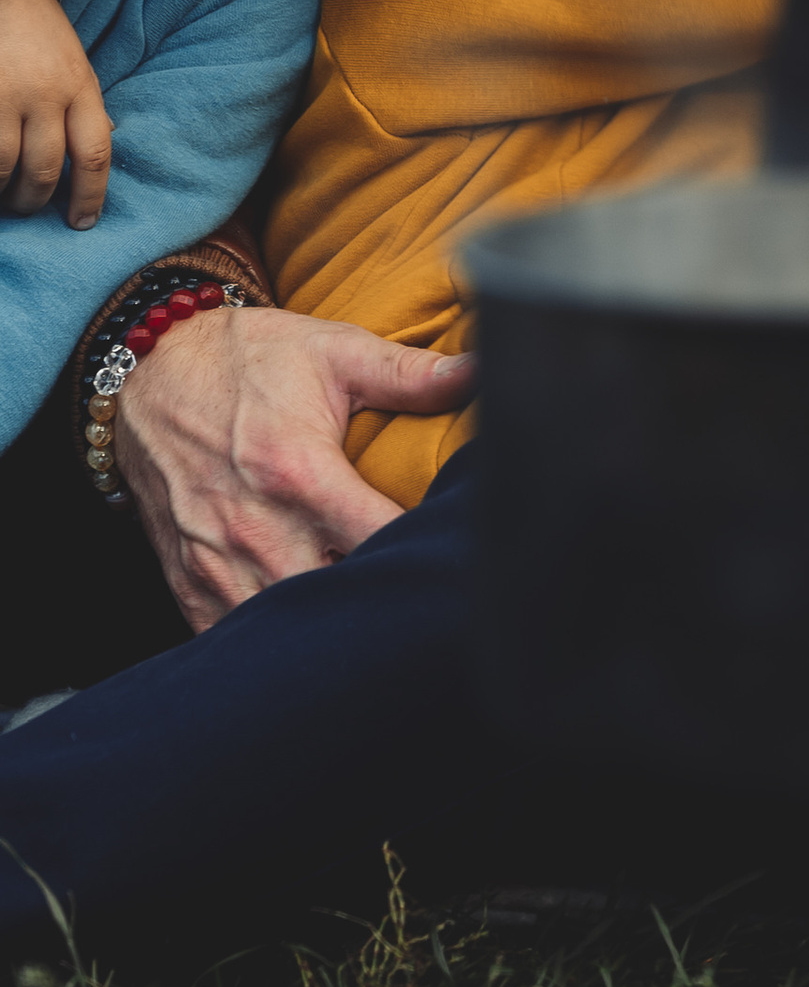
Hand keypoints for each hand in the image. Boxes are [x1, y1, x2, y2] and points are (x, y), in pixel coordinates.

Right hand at [0, 0, 111, 226]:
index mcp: (79, 83)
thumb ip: (79, 101)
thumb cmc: (31, 20)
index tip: (82, 222)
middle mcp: (44, 94)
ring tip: (0, 194)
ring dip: (1, 191)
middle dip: (35, 201)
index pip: (94, 153)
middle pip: (45, 171)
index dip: (90, 196)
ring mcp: (3, 97)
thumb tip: (96, 145)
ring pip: (4, 169)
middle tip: (27, 207)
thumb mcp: (70, 55)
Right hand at [115, 306, 475, 627]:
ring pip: (282, 628)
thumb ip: (408, 373)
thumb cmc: (249, 359)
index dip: (421, 550)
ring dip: (326, 624)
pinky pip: (230, 636)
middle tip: (415, 586)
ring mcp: (215, 562)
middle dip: (379, 599)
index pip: (378, 538)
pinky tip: (307, 620)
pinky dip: (270, 636)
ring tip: (367, 606)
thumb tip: (480, 372)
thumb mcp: (333, 350)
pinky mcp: (188, 581)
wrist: (151, 371)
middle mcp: (254, 526)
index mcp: (297, 470)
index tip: (449, 550)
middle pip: (333, 599)